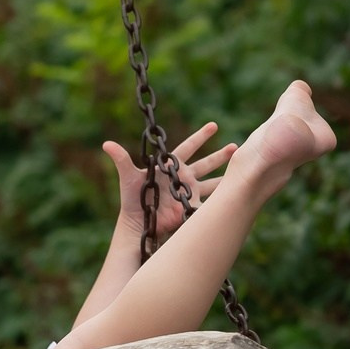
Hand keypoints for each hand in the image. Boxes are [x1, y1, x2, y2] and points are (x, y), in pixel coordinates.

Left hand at [102, 122, 235, 238]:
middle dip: (221, 155)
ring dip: (228, 176)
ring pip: (214, 182)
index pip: (189, 147)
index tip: (213, 126)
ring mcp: (190, 192)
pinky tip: (239, 195)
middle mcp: (184, 177)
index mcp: (171, 165)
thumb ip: (121, 159)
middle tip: (237, 147)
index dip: (201, 136)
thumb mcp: (128, 177)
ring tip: (243, 168)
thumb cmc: (132, 198)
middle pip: (207, 163)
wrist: (139, 223)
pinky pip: (211, 203)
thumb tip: (106, 144)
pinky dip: (224, 200)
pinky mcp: (193, 207)